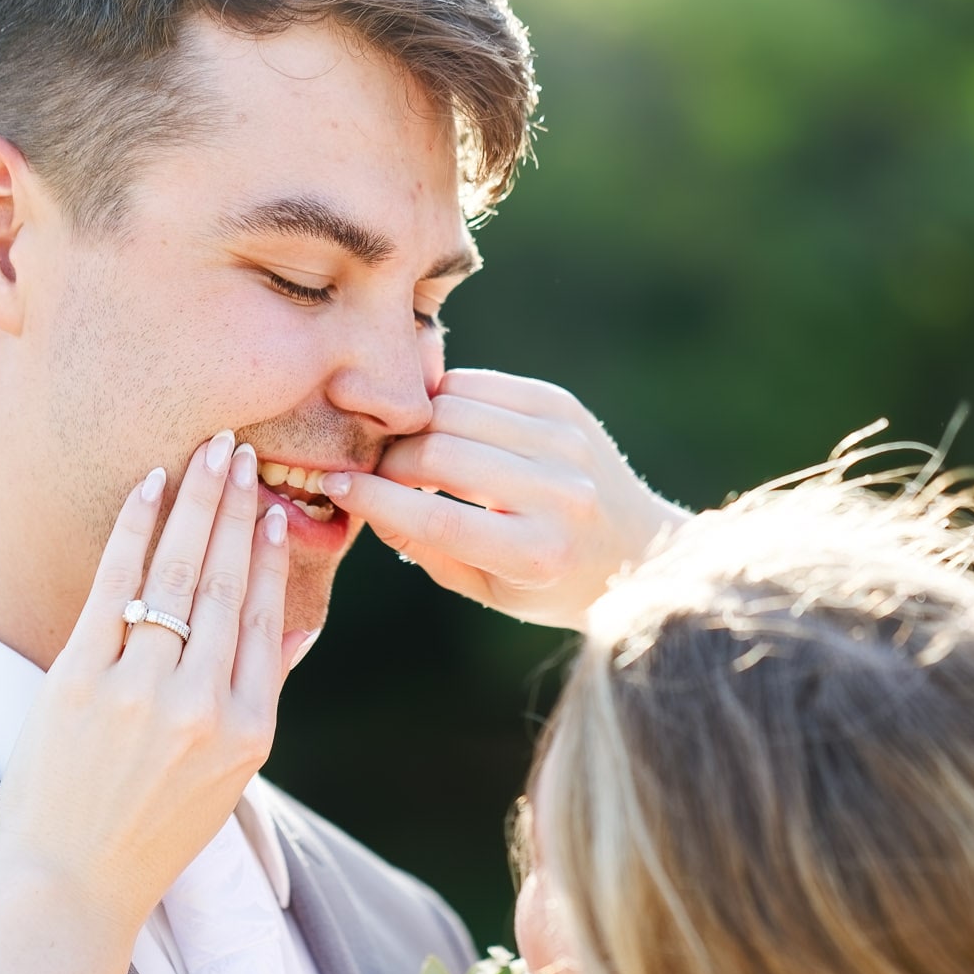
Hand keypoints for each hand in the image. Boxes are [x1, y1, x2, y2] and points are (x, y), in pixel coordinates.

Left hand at [0, 433, 306, 936]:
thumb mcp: (229, 777)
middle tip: (241, 452)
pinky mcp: (79, 680)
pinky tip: (150, 487)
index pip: (264, 619)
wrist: (72, 882)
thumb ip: (259, 696)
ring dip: (197, 504)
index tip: (274, 508)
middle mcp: (201, 705)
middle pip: (225, 583)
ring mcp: (140, 691)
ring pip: (177, 574)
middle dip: (237, 509)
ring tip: (208, 456)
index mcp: (248, 730)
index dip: (269, 556)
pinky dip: (135, 528)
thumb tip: (294, 632)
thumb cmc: (151, 830)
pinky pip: (114, 585)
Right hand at [322, 370, 687, 630]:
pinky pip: (479, 385)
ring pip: (454, 409)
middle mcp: (558, 493)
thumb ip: (423, 546)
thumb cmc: (549, 581)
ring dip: (413, 426)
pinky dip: (444, 399)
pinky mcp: (563, 407)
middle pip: (441, 453)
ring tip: (402, 449)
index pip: (437, 517)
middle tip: (373, 472)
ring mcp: (565, 442)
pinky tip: (436, 423)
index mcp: (536, 553)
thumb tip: (360, 498)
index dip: (375, 499)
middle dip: (391, 460)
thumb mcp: (486, 588)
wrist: (638, 549)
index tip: (335, 487)